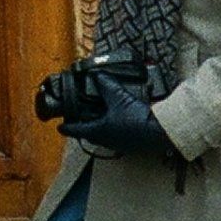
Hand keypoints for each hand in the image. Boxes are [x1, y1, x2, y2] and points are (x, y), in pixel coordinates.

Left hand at [66, 78, 182, 165]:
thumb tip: (97, 75)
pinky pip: (117, 137)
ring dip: (99, 128)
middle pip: (89, 135)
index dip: (67, 127)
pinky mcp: (132, 144)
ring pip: (103, 137)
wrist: (160, 131)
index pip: (76, 130)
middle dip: (83, 128)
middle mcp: (107, 140)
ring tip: (99, 117)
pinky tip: (119, 120)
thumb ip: (106, 85)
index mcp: (98, 131)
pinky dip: (113, 129)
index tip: (60, 127)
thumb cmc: (136, 118)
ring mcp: (120, 144)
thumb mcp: (118, 97)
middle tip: (79, 120)